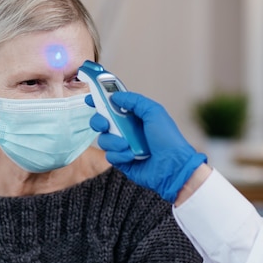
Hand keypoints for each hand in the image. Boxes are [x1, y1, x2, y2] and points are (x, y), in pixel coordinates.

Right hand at [86, 92, 206, 201]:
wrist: (173, 166)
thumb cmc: (168, 139)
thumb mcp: (153, 112)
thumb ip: (134, 101)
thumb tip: (116, 96)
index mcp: (135, 116)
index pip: (113, 105)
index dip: (100, 101)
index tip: (90, 99)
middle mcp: (127, 129)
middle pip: (102, 121)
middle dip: (99, 121)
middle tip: (105, 124)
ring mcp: (123, 146)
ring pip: (104, 139)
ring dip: (113, 141)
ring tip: (128, 145)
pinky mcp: (122, 161)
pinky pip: (110, 156)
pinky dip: (119, 155)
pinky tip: (131, 157)